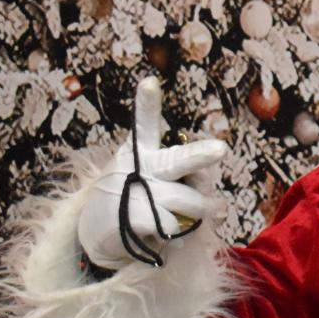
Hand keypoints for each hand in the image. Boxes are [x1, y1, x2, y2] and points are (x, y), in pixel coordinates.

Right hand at [77, 79, 226, 270]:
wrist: (98, 233)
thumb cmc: (138, 197)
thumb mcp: (156, 179)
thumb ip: (188, 181)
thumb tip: (220, 204)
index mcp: (141, 150)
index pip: (145, 123)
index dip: (147, 104)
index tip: (149, 82)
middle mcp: (138, 167)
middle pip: (177, 162)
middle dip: (200, 155)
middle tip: (220, 149)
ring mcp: (134, 193)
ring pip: (189, 203)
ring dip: (199, 214)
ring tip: (189, 216)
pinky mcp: (131, 219)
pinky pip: (174, 227)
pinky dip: (179, 235)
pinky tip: (170, 234)